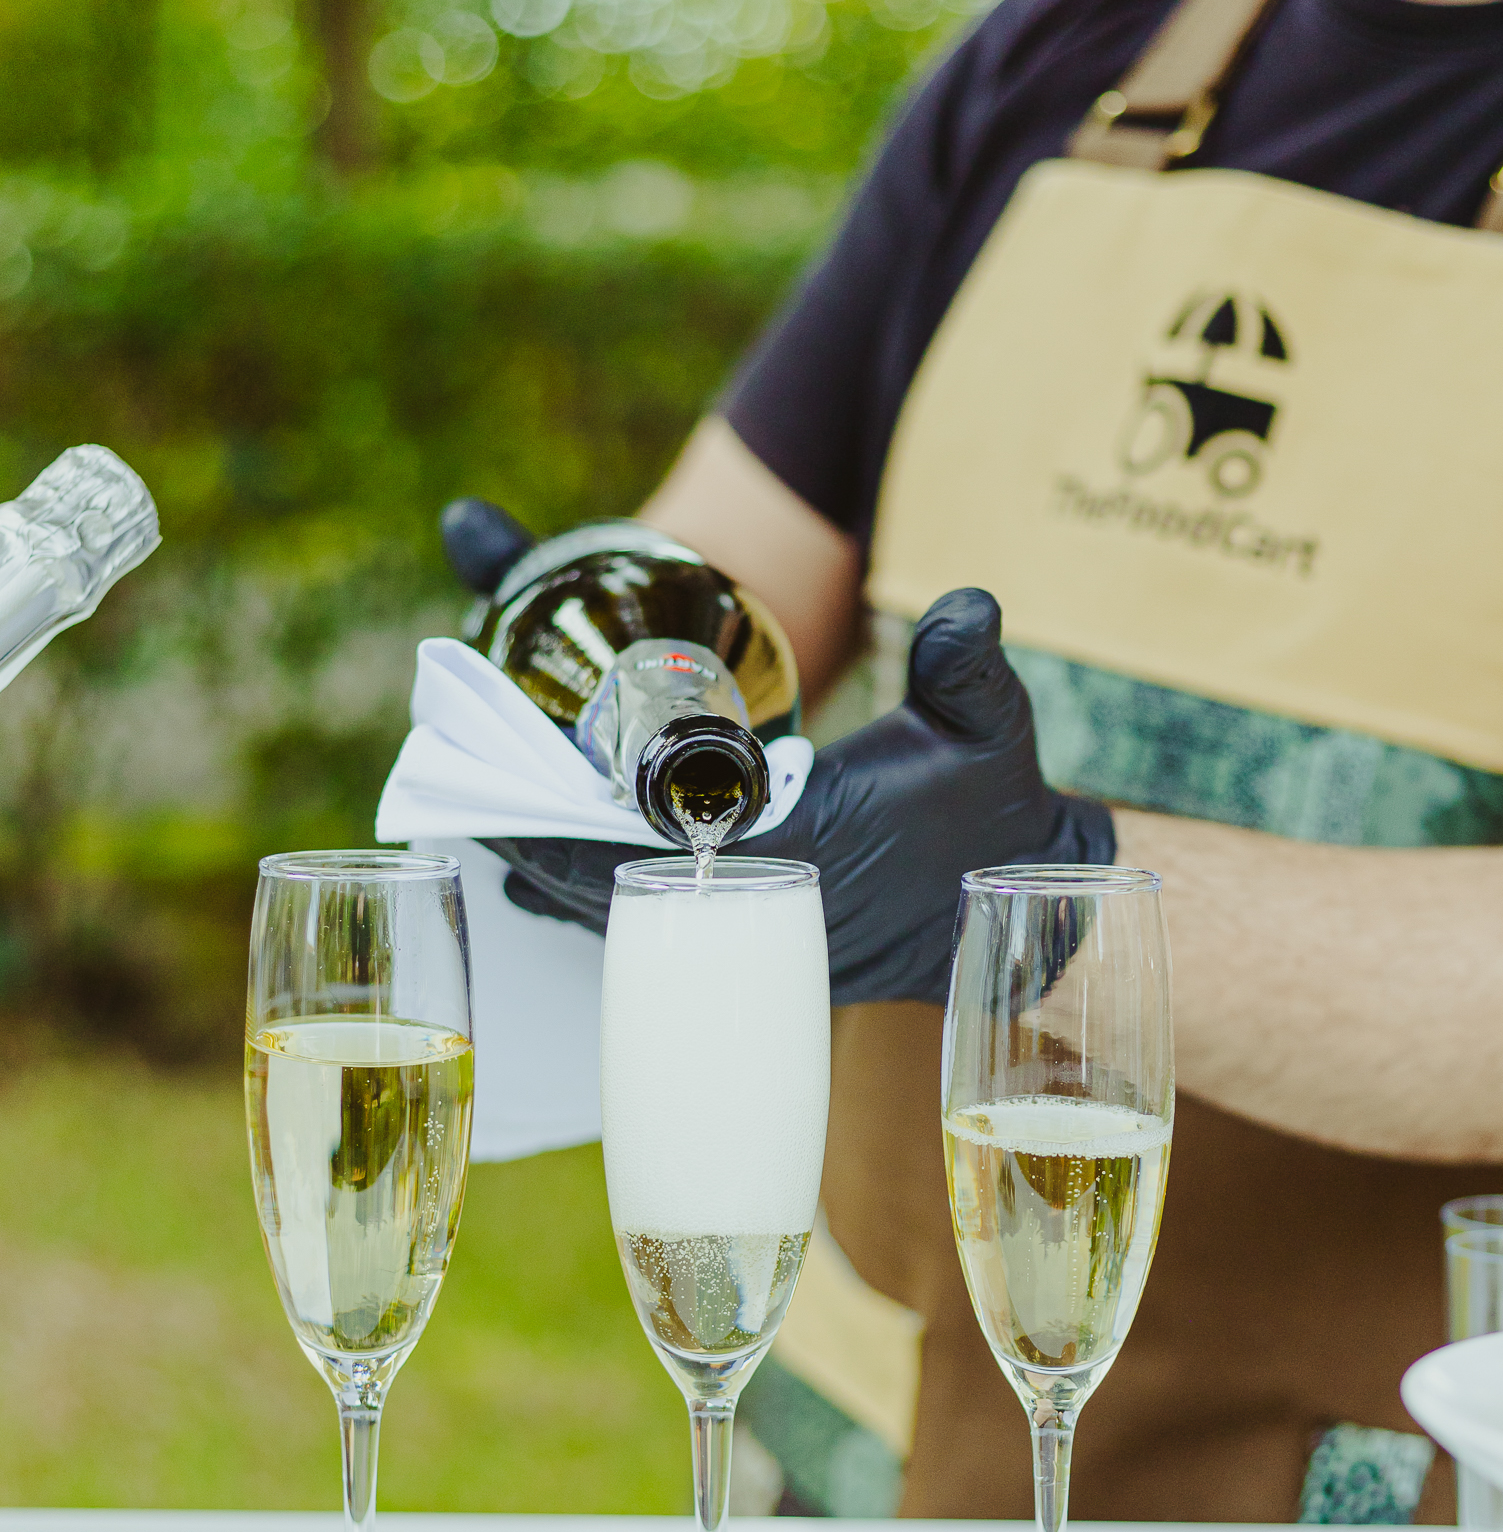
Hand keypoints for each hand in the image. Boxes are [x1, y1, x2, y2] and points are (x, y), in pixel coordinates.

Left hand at [491, 587, 1115, 1003]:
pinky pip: (638, 912)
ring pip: (611, 906)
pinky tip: (528, 846)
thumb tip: (967, 606)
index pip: (650, 866)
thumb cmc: (992, 809)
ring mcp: (741, 923)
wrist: (1011, 885)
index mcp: (791, 864)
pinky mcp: (738, 925)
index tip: (501, 803)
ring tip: (476, 806)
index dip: (563, 842)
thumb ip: (971, 668)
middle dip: (526, 843)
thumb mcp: (988, 733)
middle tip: (461, 786)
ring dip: (542, 863)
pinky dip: (579, 880)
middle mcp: (751, 905)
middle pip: (603, 890)